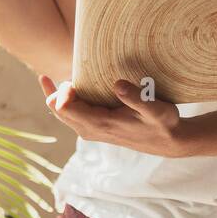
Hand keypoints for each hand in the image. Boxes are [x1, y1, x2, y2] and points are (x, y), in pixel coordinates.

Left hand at [39, 75, 186, 156]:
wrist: (169, 142)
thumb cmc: (163, 123)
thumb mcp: (155, 109)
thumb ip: (136, 97)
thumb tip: (117, 84)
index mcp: (101, 124)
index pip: (65, 108)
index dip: (63, 91)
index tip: (73, 78)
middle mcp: (91, 130)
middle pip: (59, 111)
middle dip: (55, 92)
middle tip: (57, 75)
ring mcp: (92, 131)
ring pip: (63, 114)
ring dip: (57, 96)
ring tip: (47, 79)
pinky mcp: (95, 129)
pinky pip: (71, 116)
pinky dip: (65, 102)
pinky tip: (67, 89)